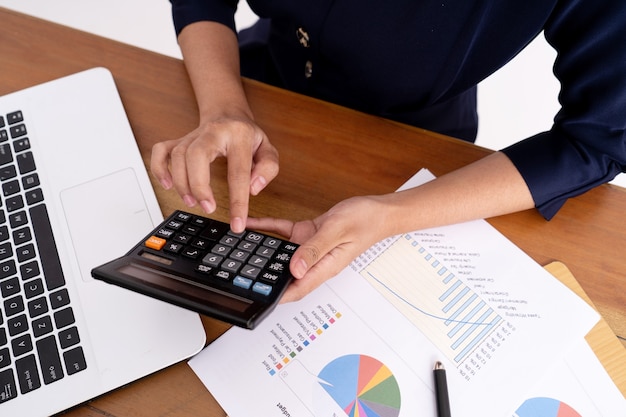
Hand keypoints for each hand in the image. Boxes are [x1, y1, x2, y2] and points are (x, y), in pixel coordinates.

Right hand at [151, 116, 278, 231]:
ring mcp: (193, 135)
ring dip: (181, 183)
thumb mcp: (267, 149)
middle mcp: (213, 132)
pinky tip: (167, 184)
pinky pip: (161, 150)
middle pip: (196, 155)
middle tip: (207, 208)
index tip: (237, 223)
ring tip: (192, 202)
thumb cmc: (247, 136)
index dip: (238, 201)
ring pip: (178, 155)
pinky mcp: (179, 140)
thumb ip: (268, 168)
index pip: (238, 171)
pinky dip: (159, 168)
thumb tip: (253, 188)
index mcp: (239, 135)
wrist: (228, 114)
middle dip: (198, 185)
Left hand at [247, 195, 390, 302]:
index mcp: (325, 267)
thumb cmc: (365, 221)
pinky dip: (269, 229)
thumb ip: (315, 249)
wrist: (377, 210)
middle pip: (286, 275)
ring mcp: (311, 249)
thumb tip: (295, 269)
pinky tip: (254, 225)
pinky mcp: (309, 235)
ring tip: (241, 249)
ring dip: (263, 252)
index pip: (297, 288)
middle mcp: (316, 261)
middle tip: (241, 276)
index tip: (259, 300)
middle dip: (265, 278)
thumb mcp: (337, 232)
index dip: (277, 297)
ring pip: (281, 254)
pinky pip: (284, 234)